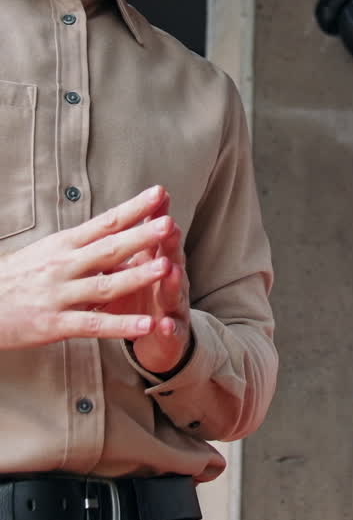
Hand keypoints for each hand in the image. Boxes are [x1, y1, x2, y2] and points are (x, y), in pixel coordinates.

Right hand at [0, 187, 173, 348]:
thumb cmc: (15, 278)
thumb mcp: (47, 254)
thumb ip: (83, 249)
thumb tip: (119, 241)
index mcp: (64, 245)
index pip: (105, 222)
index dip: (134, 208)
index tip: (159, 194)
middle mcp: (63, 265)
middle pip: (108, 249)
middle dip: (140, 236)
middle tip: (169, 224)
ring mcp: (58, 295)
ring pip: (104, 285)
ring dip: (136, 277)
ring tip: (165, 267)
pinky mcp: (53, 324)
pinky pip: (92, 325)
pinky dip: (120, 326)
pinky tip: (146, 325)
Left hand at [113, 198, 191, 375]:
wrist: (162, 340)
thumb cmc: (142, 298)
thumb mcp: (134, 270)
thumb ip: (128, 247)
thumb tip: (114, 212)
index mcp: (156, 263)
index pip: (158, 235)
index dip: (158, 216)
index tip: (158, 194)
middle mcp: (171, 281)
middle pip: (172, 259)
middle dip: (171, 243)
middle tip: (170, 226)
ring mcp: (175, 308)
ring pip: (175, 293)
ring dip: (173, 282)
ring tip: (171, 270)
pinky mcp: (174, 335)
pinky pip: (173, 332)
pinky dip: (169, 328)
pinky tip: (165, 325)